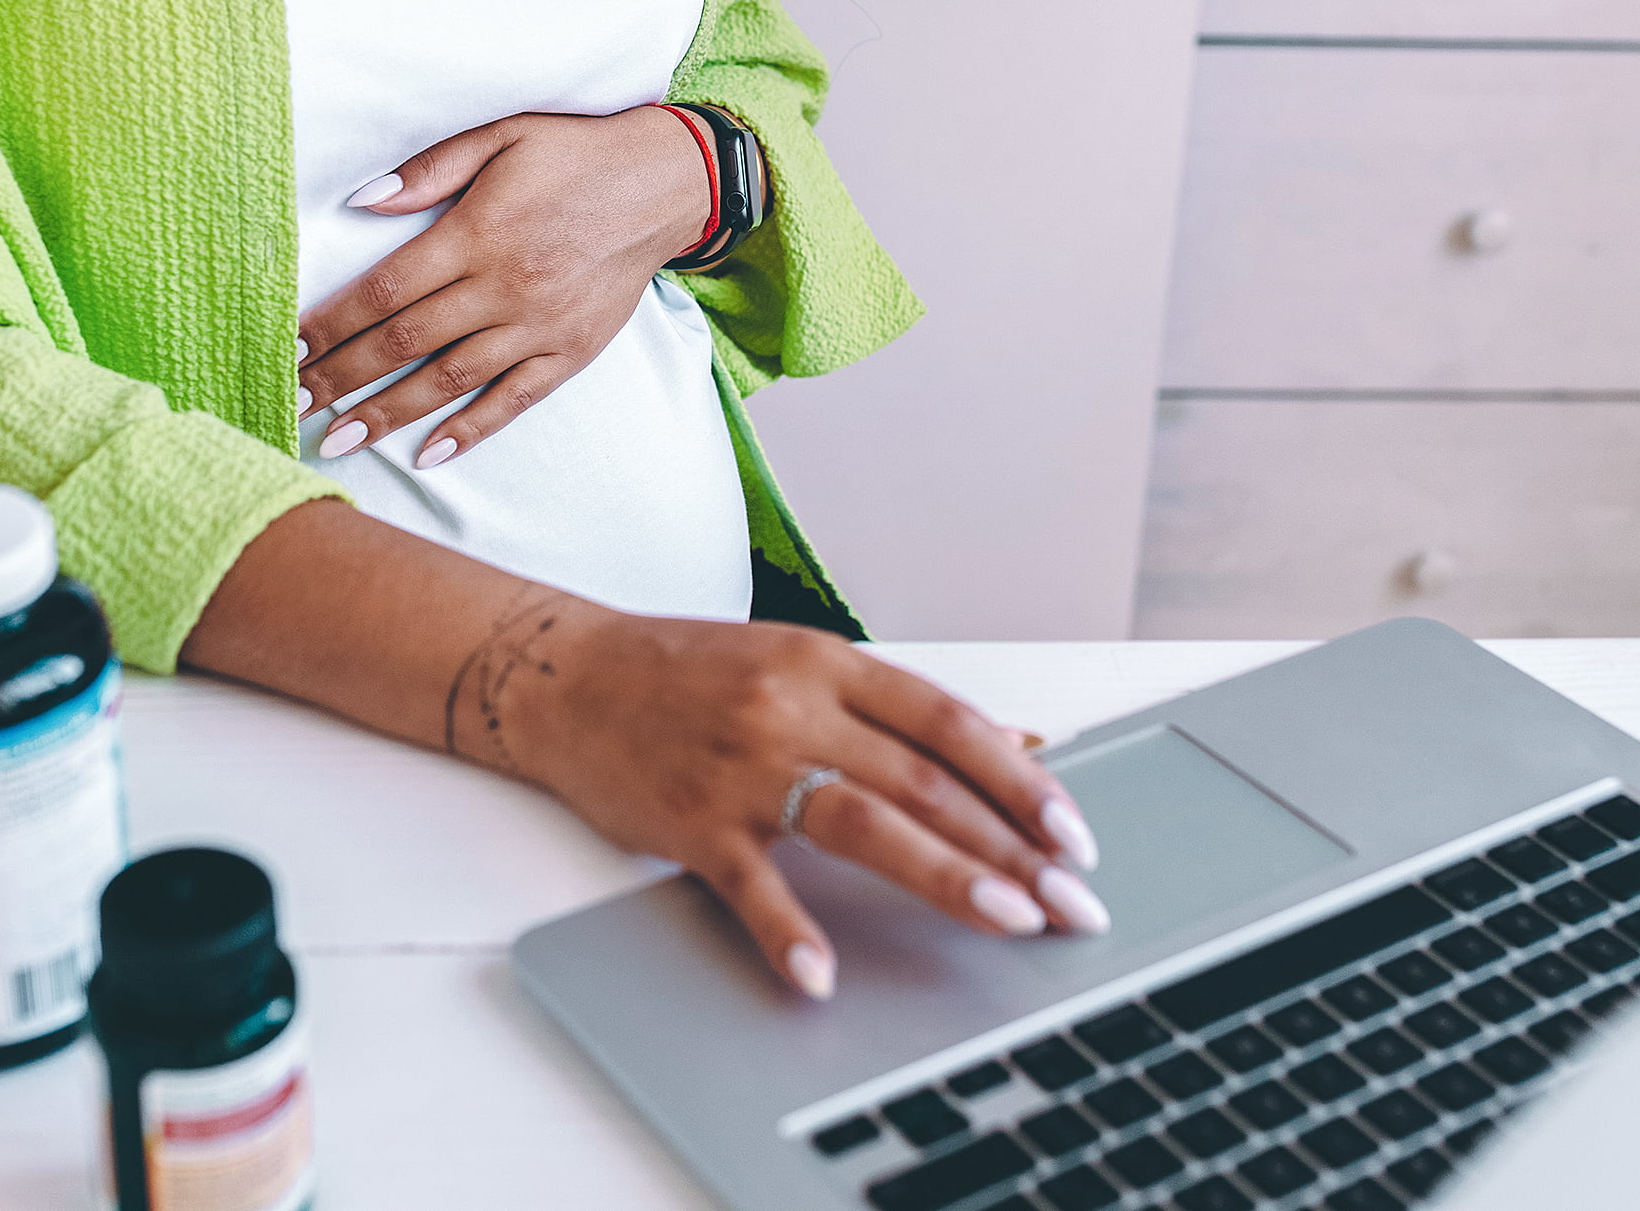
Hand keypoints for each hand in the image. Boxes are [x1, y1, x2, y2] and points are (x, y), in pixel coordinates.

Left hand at [298, 106, 710, 467]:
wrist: (666, 183)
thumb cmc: (576, 154)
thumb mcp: (502, 135)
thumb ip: (429, 169)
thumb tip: (361, 201)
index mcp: (477, 234)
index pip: (385, 290)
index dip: (332, 322)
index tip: (289, 347)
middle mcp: (504, 287)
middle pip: (405, 342)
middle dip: (341, 376)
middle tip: (292, 403)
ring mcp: (539, 327)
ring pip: (450, 380)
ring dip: (389, 412)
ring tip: (338, 438)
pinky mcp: (571, 352)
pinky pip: (514, 400)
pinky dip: (471, 430)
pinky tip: (429, 452)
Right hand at [466, 605, 1111, 998]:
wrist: (567, 676)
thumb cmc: (692, 676)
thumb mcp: (804, 667)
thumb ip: (902, 712)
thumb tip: (1022, 745)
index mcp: (831, 664)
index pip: (949, 722)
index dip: (1021, 780)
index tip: (1073, 835)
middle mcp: (794, 707)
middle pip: (922, 781)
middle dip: (1009, 848)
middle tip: (1068, 902)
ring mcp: (743, 764)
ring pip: (861, 821)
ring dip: (943, 875)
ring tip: (1007, 920)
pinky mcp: (690, 819)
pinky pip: (749, 883)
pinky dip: (787, 930)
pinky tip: (821, 975)